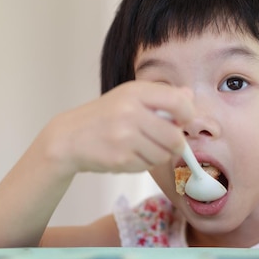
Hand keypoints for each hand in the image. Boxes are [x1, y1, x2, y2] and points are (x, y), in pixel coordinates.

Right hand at [48, 80, 193, 173]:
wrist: (69, 137)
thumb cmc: (104, 116)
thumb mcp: (129, 96)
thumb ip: (160, 96)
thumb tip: (189, 96)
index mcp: (135, 92)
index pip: (178, 102)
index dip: (188, 114)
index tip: (183, 120)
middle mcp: (130, 112)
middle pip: (175, 137)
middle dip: (176, 144)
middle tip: (168, 142)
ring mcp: (124, 137)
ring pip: (163, 155)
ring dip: (159, 155)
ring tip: (143, 147)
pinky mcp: (120, 158)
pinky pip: (148, 166)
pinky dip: (144, 163)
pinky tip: (130, 154)